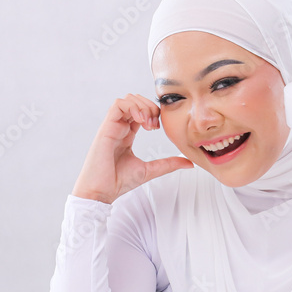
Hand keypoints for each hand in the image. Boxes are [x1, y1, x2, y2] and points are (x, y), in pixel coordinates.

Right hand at [72, 94, 193, 204]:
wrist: (101, 191)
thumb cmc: (119, 182)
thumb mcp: (150, 170)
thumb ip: (168, 164)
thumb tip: (189, 163)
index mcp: (127, 135)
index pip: (141, 112)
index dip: (153, 113)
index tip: (159, 127)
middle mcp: (119, 128)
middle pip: (135, 102)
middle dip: (149, 107)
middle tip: (155, 124)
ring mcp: (112, 126)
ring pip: (127, 100)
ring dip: (142, 106)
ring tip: (148, 122)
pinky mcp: (106, 128)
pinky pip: (118, 105)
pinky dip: (132, 106)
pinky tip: (140, 119)